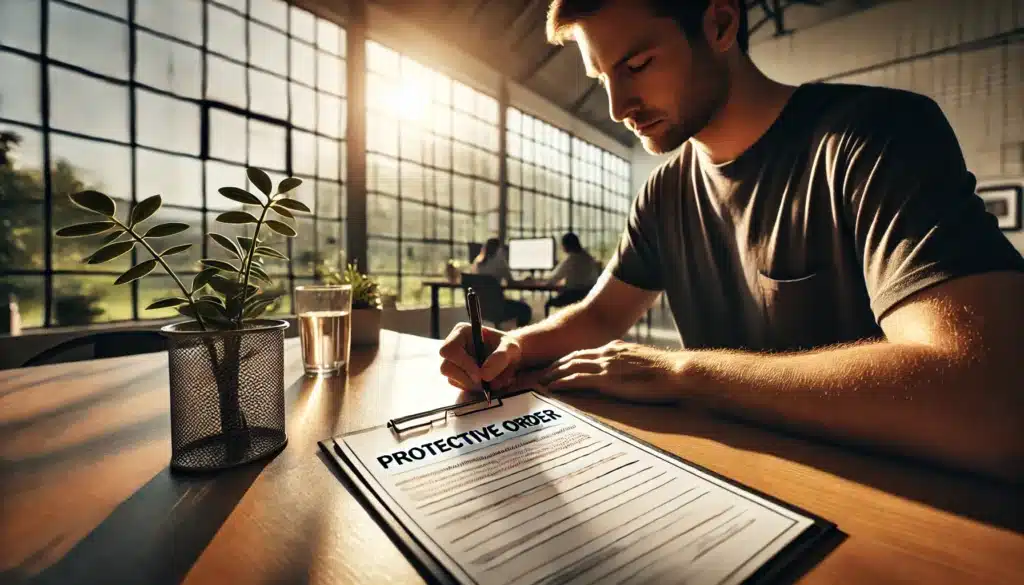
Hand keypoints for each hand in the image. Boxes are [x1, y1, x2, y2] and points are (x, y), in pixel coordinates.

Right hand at [439, 323, 522, 392]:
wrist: (511, 358)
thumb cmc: (509, 348)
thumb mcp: (510, 348)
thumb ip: (500, 357)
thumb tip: (484, 375)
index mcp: (461, 332)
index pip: (449, 350)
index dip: (462, 364)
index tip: (480, 375)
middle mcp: (453, 346)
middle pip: (446, 367)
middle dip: (466, 378)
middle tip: (484, 382)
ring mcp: (453, 362)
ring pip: (451, 379)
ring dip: (471, 384)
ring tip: (490, 381)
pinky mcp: (457, 374)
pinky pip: (459, 385)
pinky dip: (473, 388)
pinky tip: (486, 382)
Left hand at [539, 340, 684, 403]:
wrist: (676, 372)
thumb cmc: (667, 371)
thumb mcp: (646, 361)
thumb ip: (633, 363)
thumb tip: (629, 370)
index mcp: (617, 349)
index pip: (588, 352)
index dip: (571, 359)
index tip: (561, 364)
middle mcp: (608, 353)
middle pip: (574, 357)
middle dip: (557, 364)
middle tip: (544, 372)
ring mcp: (606, 366)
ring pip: (571, 366)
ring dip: (554, 373)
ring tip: (543, 380)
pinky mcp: (606, 380)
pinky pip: (577, 380)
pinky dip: (562, 382)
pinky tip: (552, 387)